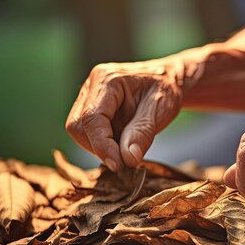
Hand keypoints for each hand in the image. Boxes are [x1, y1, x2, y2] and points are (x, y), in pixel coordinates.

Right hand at [65, 60, 185, 170]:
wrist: (165, 80)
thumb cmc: (165, 90)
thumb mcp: (162, 109)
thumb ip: (143, 132)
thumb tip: (127, 158)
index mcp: (107, 79)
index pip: (92, 118)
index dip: (102, 145)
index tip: (119, 164)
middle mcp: (91, 86)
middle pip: (78, 127)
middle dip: (100, 148)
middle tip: (127, 158)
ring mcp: (87, 98)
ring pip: (79, 133)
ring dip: (101, 148)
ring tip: (127, 147)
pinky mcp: (89, 110)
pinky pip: (87, 134)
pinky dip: (103, 145)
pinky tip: (122, 143)